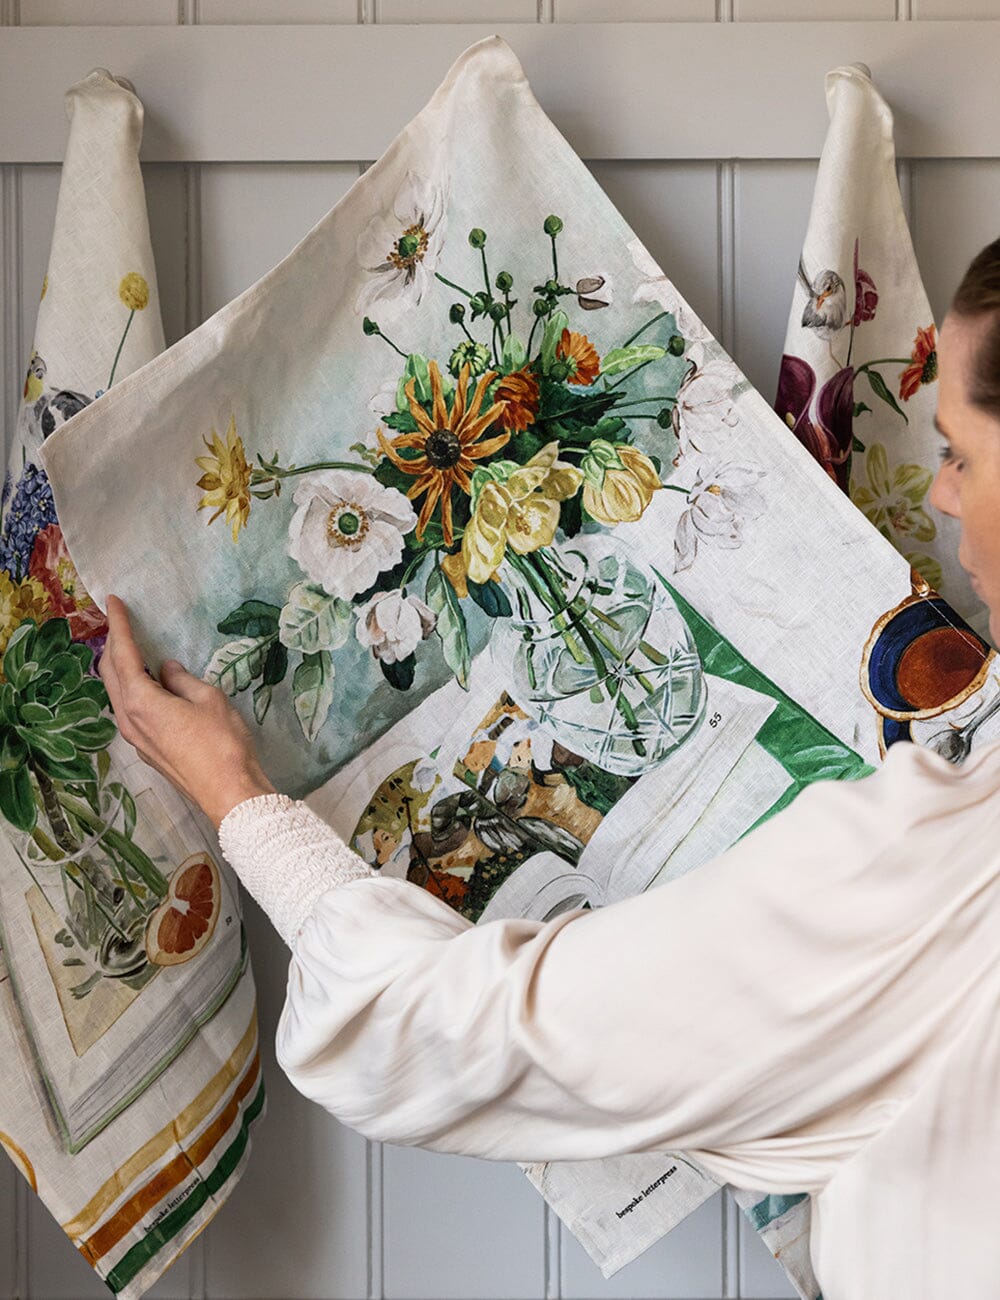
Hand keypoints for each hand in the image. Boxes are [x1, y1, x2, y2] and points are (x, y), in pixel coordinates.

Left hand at [100, 593, 276, 827]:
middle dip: (113, 646)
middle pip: (110, 675)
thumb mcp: (209, 699)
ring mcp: (136, 739)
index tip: (112, 602)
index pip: (123, 655)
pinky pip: (130, 711)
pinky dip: (132, 690)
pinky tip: (147, 685)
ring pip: (118, 695)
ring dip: (120, 670)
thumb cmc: (223, 743)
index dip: (118, 626)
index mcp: (141, 702)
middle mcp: (129, 720)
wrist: (230, 793)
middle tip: (119, 623)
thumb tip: (167, 670)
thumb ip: (183, 680)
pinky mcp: (149, 751)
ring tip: (131, 650)